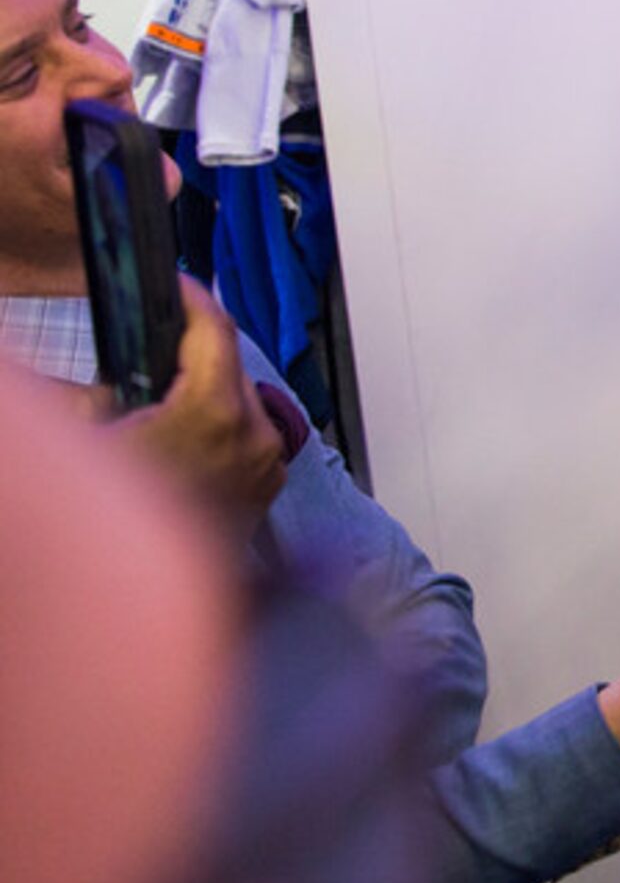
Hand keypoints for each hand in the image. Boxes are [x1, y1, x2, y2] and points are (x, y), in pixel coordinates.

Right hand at [113, 278, 285, 534]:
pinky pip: (249, 437)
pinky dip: (222, 430)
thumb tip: (103, 383)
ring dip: (208, 396)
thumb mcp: (88, 447)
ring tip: (164, 406)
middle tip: (157, 351)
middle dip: (195, 356)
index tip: (180, 286)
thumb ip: (90, 400)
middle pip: (230, 367)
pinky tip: (185, 440)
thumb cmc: (117, 526)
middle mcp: (254, 434)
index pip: (217, 331)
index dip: (195, 300)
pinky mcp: (268, 487)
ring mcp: (266, 463)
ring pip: (241, 402)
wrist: (144, 596)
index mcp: (215, 413)